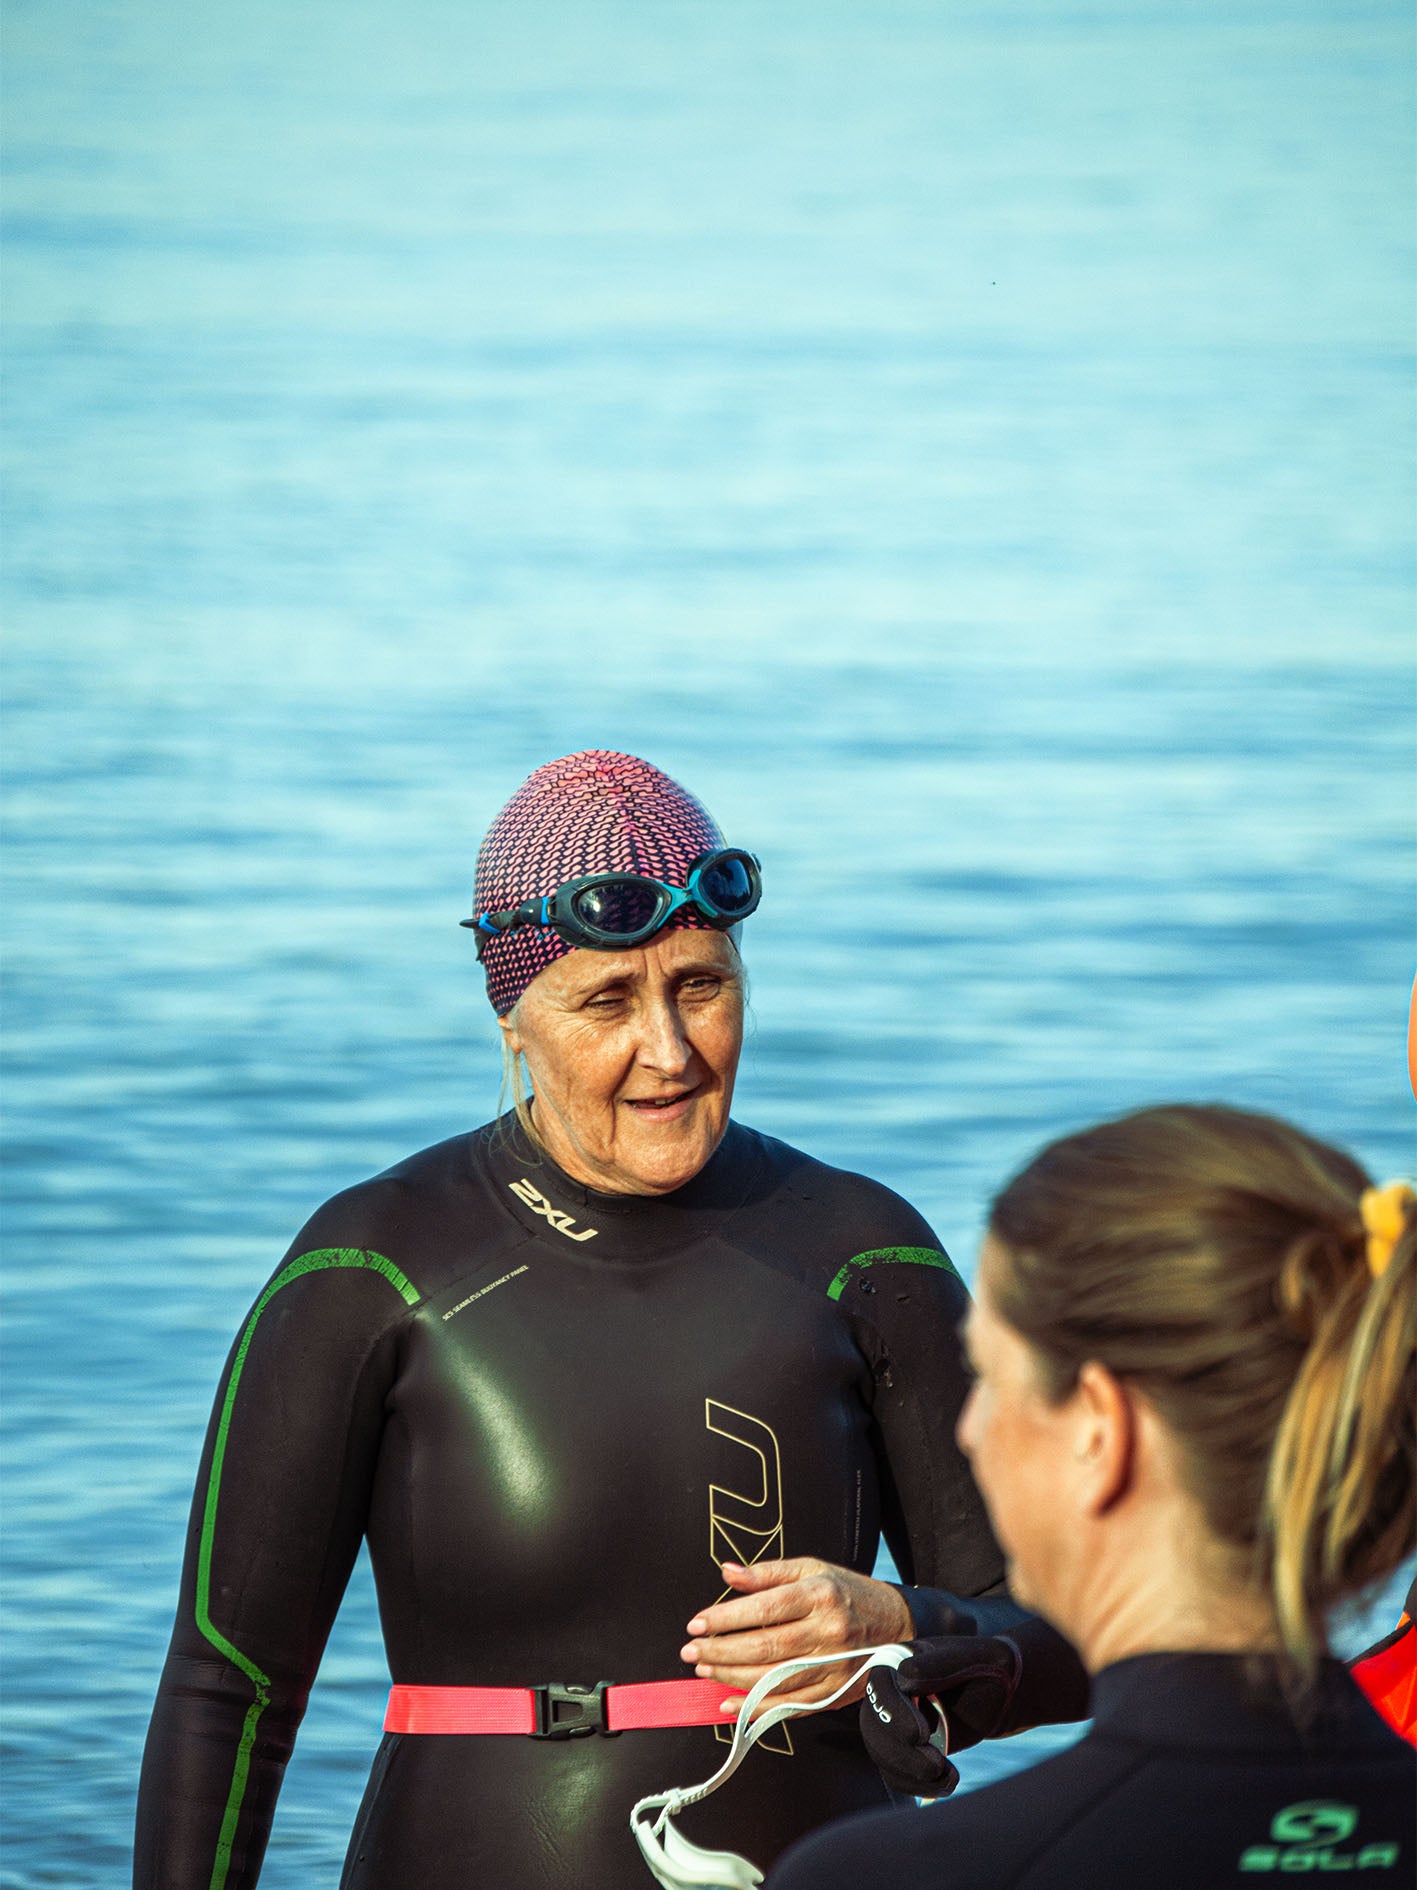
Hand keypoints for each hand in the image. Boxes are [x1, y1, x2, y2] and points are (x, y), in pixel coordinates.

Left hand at [680, 1558, 913, 1712]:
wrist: (898, 1625)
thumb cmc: (847, 1592)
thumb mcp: (812, 1569)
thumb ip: (768, 1573)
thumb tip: (728, 1573)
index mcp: (820, 1595)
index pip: (764, 1609)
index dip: (726, 1618)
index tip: (697, 1623)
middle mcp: (827, 1632)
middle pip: (765, 1647)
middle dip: (721, 1651)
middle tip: (691, 1651)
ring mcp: (832, 1667)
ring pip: (774, 1679)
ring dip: (732, 1678)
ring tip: (705, 1671)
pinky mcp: (833, 1692)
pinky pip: (790, 1705)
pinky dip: (757, 1708)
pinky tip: (730, 1705)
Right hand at [858, 1635, 1022, 1795]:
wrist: (996, 1693)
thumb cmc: (987, 1668)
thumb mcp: (973, 1659)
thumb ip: (941, 1665)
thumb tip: (904, 1676)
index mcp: (897, 1661)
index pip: (880, 1689)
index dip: (894, 1715)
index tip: (922, 1734)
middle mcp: (887, 1692)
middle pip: (873, 1728)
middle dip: (903, 1754)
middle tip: (937, 1764)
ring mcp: (891, 1723)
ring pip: (882, 1757)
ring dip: (912, 1774)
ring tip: (948, 1774)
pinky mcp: (903, 1749)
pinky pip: (896, 1775)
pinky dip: (918, 1787)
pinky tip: (946, 1782)